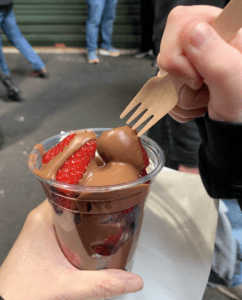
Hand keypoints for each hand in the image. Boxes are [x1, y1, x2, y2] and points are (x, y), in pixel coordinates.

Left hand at [0, 200, 142, 299]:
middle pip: (73, 200)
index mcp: (43, 220)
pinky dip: (81, 228)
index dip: (90, 187)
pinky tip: (92, 237)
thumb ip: (102, 284)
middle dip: (94, 203)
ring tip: (108, 218)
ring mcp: (41, 229)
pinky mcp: (43, 239)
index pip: (69, 189)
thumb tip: (130, 280)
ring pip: (70, 213)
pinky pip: (66, 224)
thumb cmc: (21, 292)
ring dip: (88, 216)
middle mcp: (41, 220)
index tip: (108, 186)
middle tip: (114, 204)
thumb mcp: (67, 287)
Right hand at [157, 5, 241, 122]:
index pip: (179, 23)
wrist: (235, 125)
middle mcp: (202, 42)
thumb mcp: (235, 81)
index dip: (180, 55)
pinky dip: (179, 106)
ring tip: (205, 98)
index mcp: (219, 29)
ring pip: (163, 77)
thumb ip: (215, 56)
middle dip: (181, 82)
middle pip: (166, 55)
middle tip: (204, 87)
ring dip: (182, 97)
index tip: (198, 76)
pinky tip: (198, 103)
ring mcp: (189, 62)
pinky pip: (164, 92)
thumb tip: (192, 33)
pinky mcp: (180, 78)